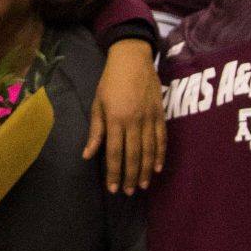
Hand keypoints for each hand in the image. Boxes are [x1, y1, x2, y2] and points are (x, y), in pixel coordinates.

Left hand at [86, 38, 165, 192]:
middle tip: (129, 192)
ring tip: (142, 185)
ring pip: (149, 150)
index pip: (115, 152)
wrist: (132, 59)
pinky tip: (157, 168)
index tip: (114, 188)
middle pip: (133, 155)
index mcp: (115, 119)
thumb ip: (95, 131)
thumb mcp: (97, 104)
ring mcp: (149, 118)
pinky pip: (162, 138)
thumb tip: (88, 155)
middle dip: (131, 176)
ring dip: (146, 170)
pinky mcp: (160, 114)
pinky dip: (160, 154)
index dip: (114, 172)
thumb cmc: (110, 81)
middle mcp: (134, 121)